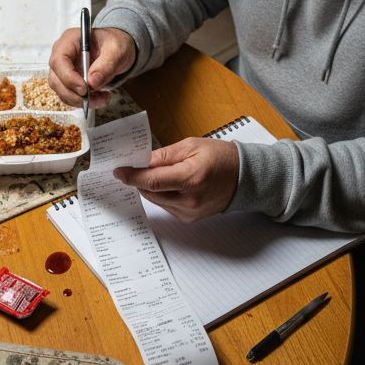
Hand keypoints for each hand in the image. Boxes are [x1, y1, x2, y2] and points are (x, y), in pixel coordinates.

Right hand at [48, 26, 135, 108]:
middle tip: (93, 99)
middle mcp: (63, 54)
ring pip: (61, 90)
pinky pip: (69, 95)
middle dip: (73, 93)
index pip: (59, 60)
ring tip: (101, 99)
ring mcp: (64, 68)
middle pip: (56, 78)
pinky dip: (82, 101)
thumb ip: (106, 64)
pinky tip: (98, 98)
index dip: (68, 77)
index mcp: (70, 40)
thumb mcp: (117, 49)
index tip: (84, 88)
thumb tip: (93, 82)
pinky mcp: (68, 80)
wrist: (117, 50)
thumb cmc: (114, 43)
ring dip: (78, 100)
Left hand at [114, 137, 238, 221]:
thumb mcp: (192, 146)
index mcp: (191, 178)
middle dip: (140, 179)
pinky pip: (166, 206)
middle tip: (135, 166)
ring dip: (150, 187)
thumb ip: (164, 155)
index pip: (152, 181)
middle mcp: (190, 200)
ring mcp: (190, 212)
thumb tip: (141, 161)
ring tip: (157, 172)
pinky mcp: (189, 218)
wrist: (245, 178)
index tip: (119, 171)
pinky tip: (170, 183)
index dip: (132, 176)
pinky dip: (162, 194)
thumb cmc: (221, 158)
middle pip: (150, 192)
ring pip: (156, 200)